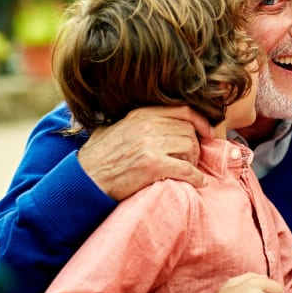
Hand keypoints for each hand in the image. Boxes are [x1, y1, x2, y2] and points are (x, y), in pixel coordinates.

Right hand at [78, 106, 213, 200]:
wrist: (84, 180)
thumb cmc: (97, 157)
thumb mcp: (112, 128)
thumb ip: (131, 121)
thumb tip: (141, 119)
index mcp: (141, 114)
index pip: (182, 109)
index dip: (199, 120)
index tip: (206, 132)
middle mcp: (148, 125)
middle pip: (188, 131)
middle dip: (195, 146)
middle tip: (192, 159)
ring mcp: (151, 145)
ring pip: (190, 148)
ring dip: (194, 162)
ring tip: (189, 171)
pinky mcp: (153, 166)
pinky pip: (186, 169)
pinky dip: (196, 178)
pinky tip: (197, 183)